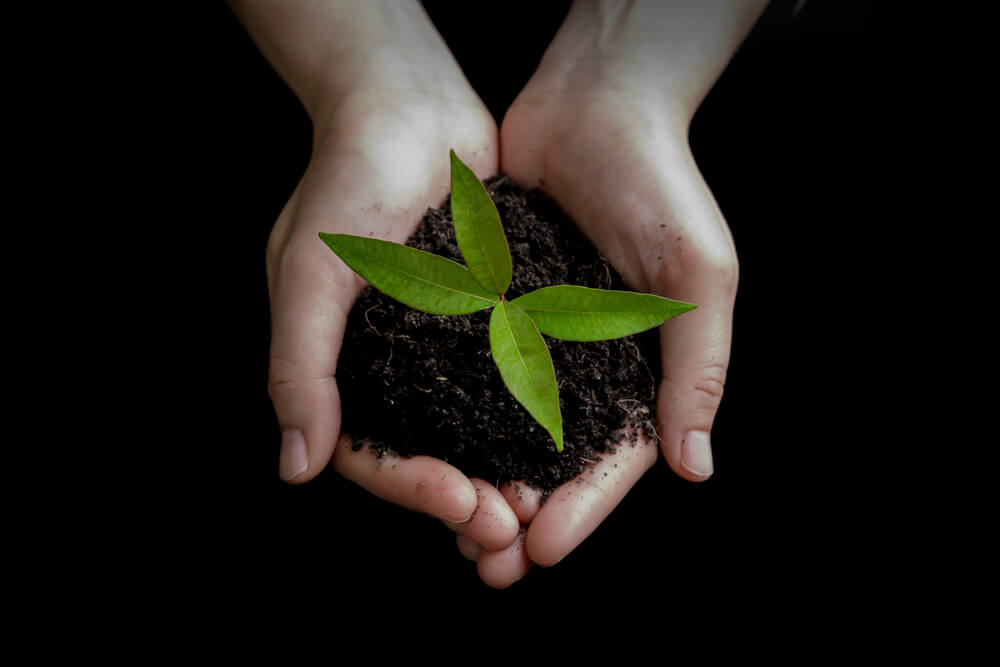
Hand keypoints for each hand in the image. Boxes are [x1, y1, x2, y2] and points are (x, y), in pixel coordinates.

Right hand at [245, 0, 501, 524]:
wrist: (409, 106)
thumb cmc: (348, 181)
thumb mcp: (310, 273)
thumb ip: (300, 365)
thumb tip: (296, 466)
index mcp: (340, 369)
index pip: (369, 456)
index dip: (411, 490)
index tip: (460, 505)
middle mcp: (392, 369)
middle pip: (424, 460)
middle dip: (463, 503)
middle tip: (508, 531)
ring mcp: (441, 349)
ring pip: (470, 437)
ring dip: (500, 480)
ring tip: (536, 512)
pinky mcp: (488, 322)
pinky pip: (508, 387)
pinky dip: (528, 427)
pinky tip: (560, 452)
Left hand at [449, 0, 765, 585]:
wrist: (594, 103)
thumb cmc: (659, 183)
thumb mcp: (696, 276)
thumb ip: (695, 368)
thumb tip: (696, 467)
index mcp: (646, 367)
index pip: (617, 459)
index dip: (584, 508)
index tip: (543, 547)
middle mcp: (590, 363)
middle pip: (557, 460)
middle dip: (525, 514)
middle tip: (488, 560)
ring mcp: (540, 339)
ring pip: (508, 431)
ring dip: (483, 481)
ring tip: (454, 527)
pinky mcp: (495, 310)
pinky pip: (471, 375)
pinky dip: (453, 420)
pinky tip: (428, 451)